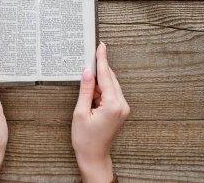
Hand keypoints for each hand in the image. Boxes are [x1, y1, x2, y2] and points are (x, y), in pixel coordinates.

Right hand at [72, 42, 129, 182]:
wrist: (93, 156)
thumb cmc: (85, 139)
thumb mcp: (80, 112)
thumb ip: (85, 90)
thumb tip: (87, 71)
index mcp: (113, 105)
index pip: (106, 76)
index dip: (102, 60)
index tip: (101, 46)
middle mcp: (122, 105)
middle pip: (110, 79)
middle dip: (99, 69)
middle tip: (90, 55)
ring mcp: (122, 108)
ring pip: (110, 86)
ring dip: (98, 81)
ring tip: (85, 80)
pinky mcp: (119, 111)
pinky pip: (110, 94)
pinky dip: (100, 90)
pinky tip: (90, 90)